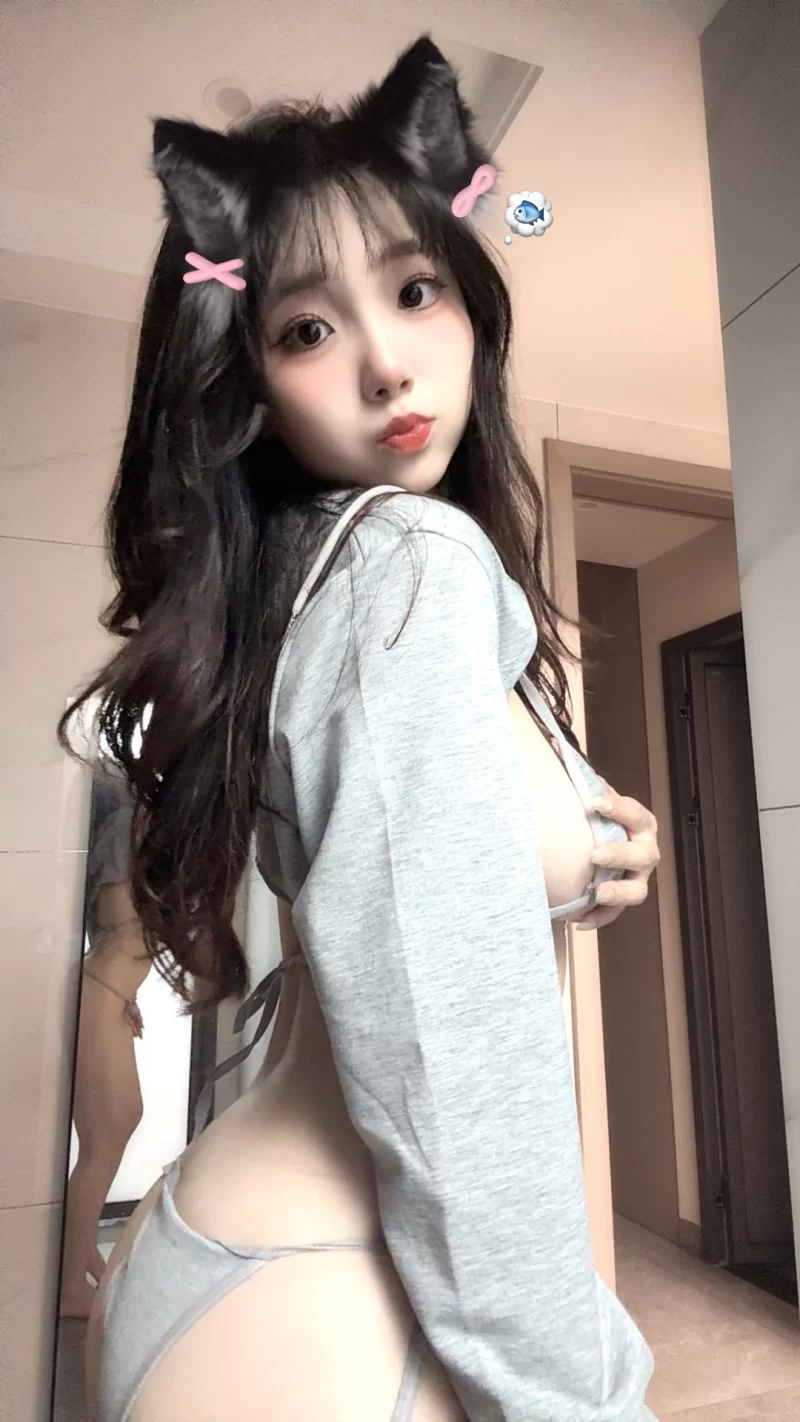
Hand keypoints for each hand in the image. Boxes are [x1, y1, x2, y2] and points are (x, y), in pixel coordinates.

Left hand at [573, 777, 659, 931]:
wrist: (592, 846)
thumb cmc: (596, 820)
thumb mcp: (593, 799)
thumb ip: (584, 783)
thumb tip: (559, 751)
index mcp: (640, 825)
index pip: (635, 814)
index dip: (619, 808)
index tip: (596, 802)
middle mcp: (644, 853)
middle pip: (643, 856)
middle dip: (620, 855)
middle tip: (595, 855)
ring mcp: (636, 879)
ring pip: (636, 891)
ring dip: (618, 893)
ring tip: (596, 894)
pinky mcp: (620, 901)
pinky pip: (613, 914)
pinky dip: (597, 918)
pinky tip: (579, 921)